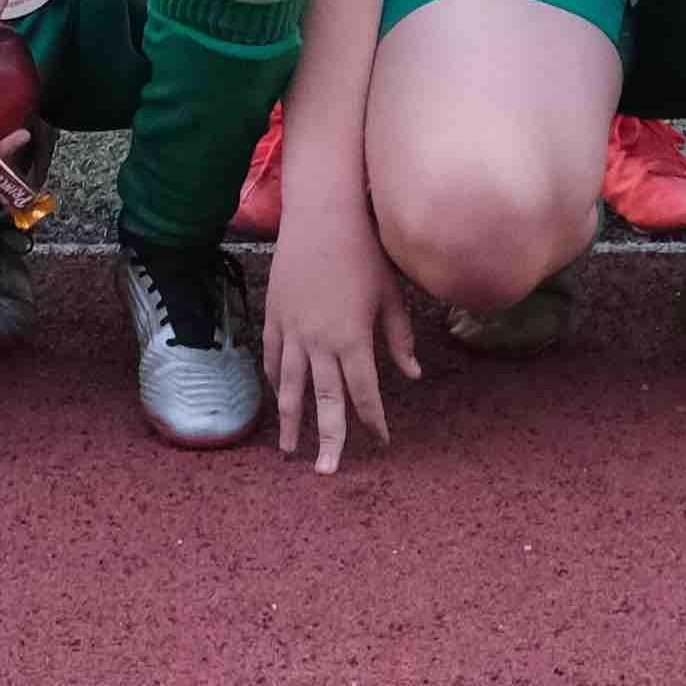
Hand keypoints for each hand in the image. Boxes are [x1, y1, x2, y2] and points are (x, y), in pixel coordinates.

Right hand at [260, 198, 414, 470]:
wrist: (323, 214)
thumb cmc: (365, 251)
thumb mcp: (391, 296)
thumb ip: (399, 338)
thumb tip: (413, 374)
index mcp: (352, 339)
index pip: (363, 393)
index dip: (373, 420)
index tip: (381, 440)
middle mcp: (319, 341)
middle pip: (323, 401)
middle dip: (328, 439)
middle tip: (327, 472)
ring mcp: (292, 330)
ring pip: (288, 386)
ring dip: (290, 420)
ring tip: (290, 449)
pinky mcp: (274, 314)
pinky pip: (272, 356)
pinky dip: (274, 378)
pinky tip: (276, 394)